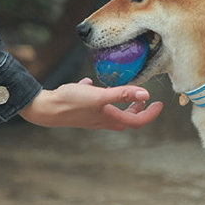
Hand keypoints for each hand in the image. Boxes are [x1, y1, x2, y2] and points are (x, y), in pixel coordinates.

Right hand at [19, 78, 161, 129]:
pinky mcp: (79, 110)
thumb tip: (146, 95)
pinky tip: (88, 83)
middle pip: (125, 119)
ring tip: (121, 92)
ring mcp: (90, 117)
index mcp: (109, 118)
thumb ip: (121, 94)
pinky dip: (95, 95)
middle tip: (144, 101)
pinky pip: (91, 104)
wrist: (45, 109)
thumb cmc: (72, 102)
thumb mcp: (99, 96)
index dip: (150, 114)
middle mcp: (102, 121)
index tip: (159, 104)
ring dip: (119, 104)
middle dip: (137, 111)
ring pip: (109, 113)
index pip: (137, 121)